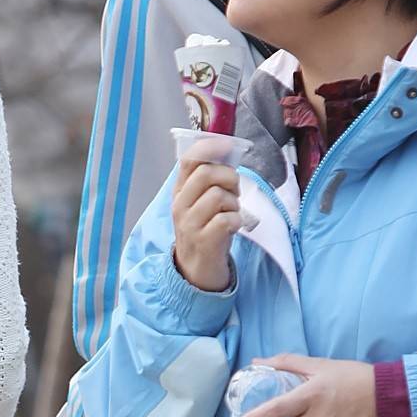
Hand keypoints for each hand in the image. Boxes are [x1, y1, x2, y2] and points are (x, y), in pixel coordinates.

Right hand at [171, 133, 241, 292]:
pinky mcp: (204, 241)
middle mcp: (180, 206)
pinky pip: (227, 219)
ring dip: (234, 203)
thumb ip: (209, 181)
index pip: (189, 160)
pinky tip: (233, 227)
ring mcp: (190, 224)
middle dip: (229, 177)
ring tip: (231, 213)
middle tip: (234, 191)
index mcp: (180, 192)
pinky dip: (237, 221)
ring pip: (219, 196)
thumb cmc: (204, 231)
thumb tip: (228, 152)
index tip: (227, 145)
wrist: (196, 271)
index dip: (210, 148)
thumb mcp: (199, 203)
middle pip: (206, 174)